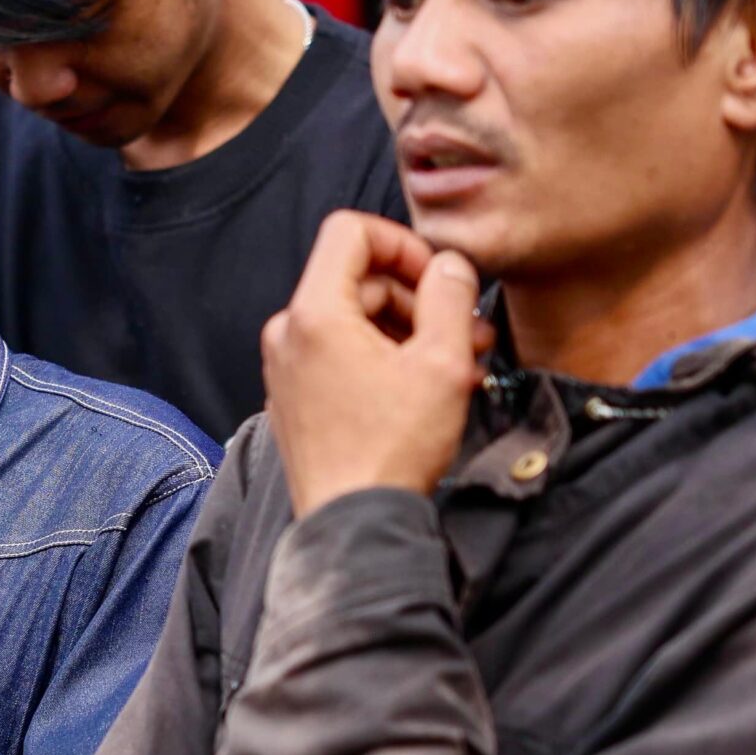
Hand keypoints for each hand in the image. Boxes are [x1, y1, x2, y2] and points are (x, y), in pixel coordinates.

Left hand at [263, 212, 483, 517]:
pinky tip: (429, 387)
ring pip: (356, 320)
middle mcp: (288, 333)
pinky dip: (386, 359)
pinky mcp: (296, 396)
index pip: (350, 231)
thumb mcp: (442, 363)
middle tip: (468, 330)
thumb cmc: (392, 449)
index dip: (403, 243)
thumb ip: (449, 297)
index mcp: (314, 313)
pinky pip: (342, 355)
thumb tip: (449, 264)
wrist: (353, 523)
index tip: (439, 276)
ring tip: (462, 363)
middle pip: (359, 279)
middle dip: (419, 298)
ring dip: (412, 332)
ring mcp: (287, 366)